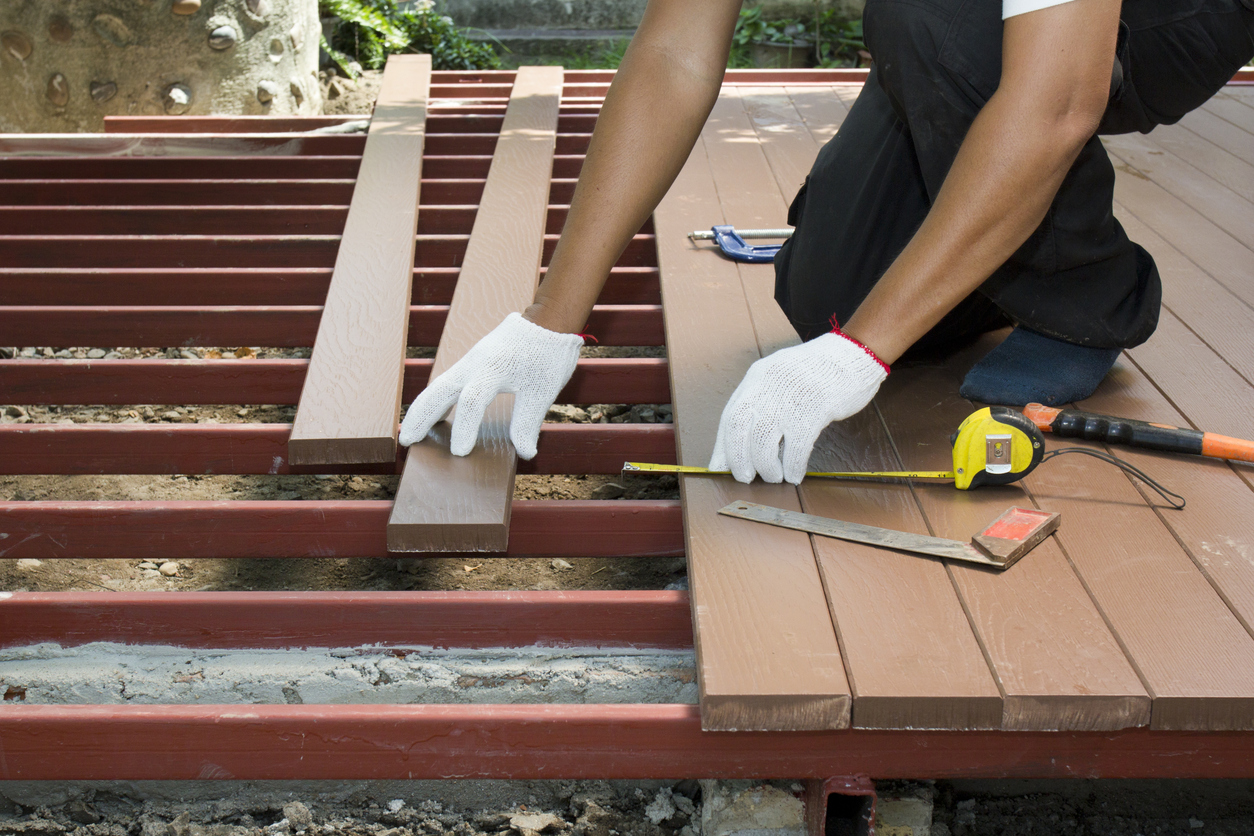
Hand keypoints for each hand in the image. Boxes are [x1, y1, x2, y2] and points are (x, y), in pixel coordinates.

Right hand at [398, 313, 583, 458]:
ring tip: (409, 433)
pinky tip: (434, 416)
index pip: (472, 401)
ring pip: (439, 385)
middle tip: (407, 441)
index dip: (464, 427)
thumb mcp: (543, 391)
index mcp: (494, 369)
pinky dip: (435, 399)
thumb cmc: (548, 356)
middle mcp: (476, 363)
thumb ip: (529, 422)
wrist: (547, 321)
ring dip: (423, 408)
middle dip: (422, 416)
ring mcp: (471, 361)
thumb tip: (526, 453)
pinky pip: (448, 382)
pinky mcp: (472, 362)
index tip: (459, 453)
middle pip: (440, 390)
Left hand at [708, 329, 888, 483]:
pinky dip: (792, 465)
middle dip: (739, 458)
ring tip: (773, 477)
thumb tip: (743, 444)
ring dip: (766, 466)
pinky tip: (794, 474)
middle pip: (740, 427)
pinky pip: (797, 445)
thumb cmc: (816, 373)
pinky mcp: (816, 407)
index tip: (720, 468)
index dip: (724, 446)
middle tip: (745, 478)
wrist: (852, 354)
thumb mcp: (780, 379)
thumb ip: (761, 403)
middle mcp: (769, 384)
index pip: (730, 416)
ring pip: (765, 440)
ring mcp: (791, 395)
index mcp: (757, 377)